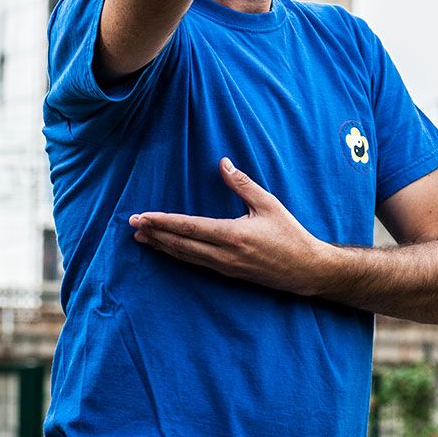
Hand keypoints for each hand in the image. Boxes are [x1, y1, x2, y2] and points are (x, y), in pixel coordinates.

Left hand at [129, 158, 332, 294]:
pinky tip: (167, 249)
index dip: (163, 221)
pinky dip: (177, 254)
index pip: (188, 227)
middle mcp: (224, 254)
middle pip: (180, 244)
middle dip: (154, 234)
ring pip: (185, 256)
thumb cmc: (290, 234)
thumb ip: (243, 184)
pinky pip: (195, 263)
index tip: (142, 216)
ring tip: (142, 237)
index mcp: (233, 235)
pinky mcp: (227, 273)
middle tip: (132, 225)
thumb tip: (223, 163)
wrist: (305, 270)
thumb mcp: (269, 204)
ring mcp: (224, 267)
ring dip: (162, 246)